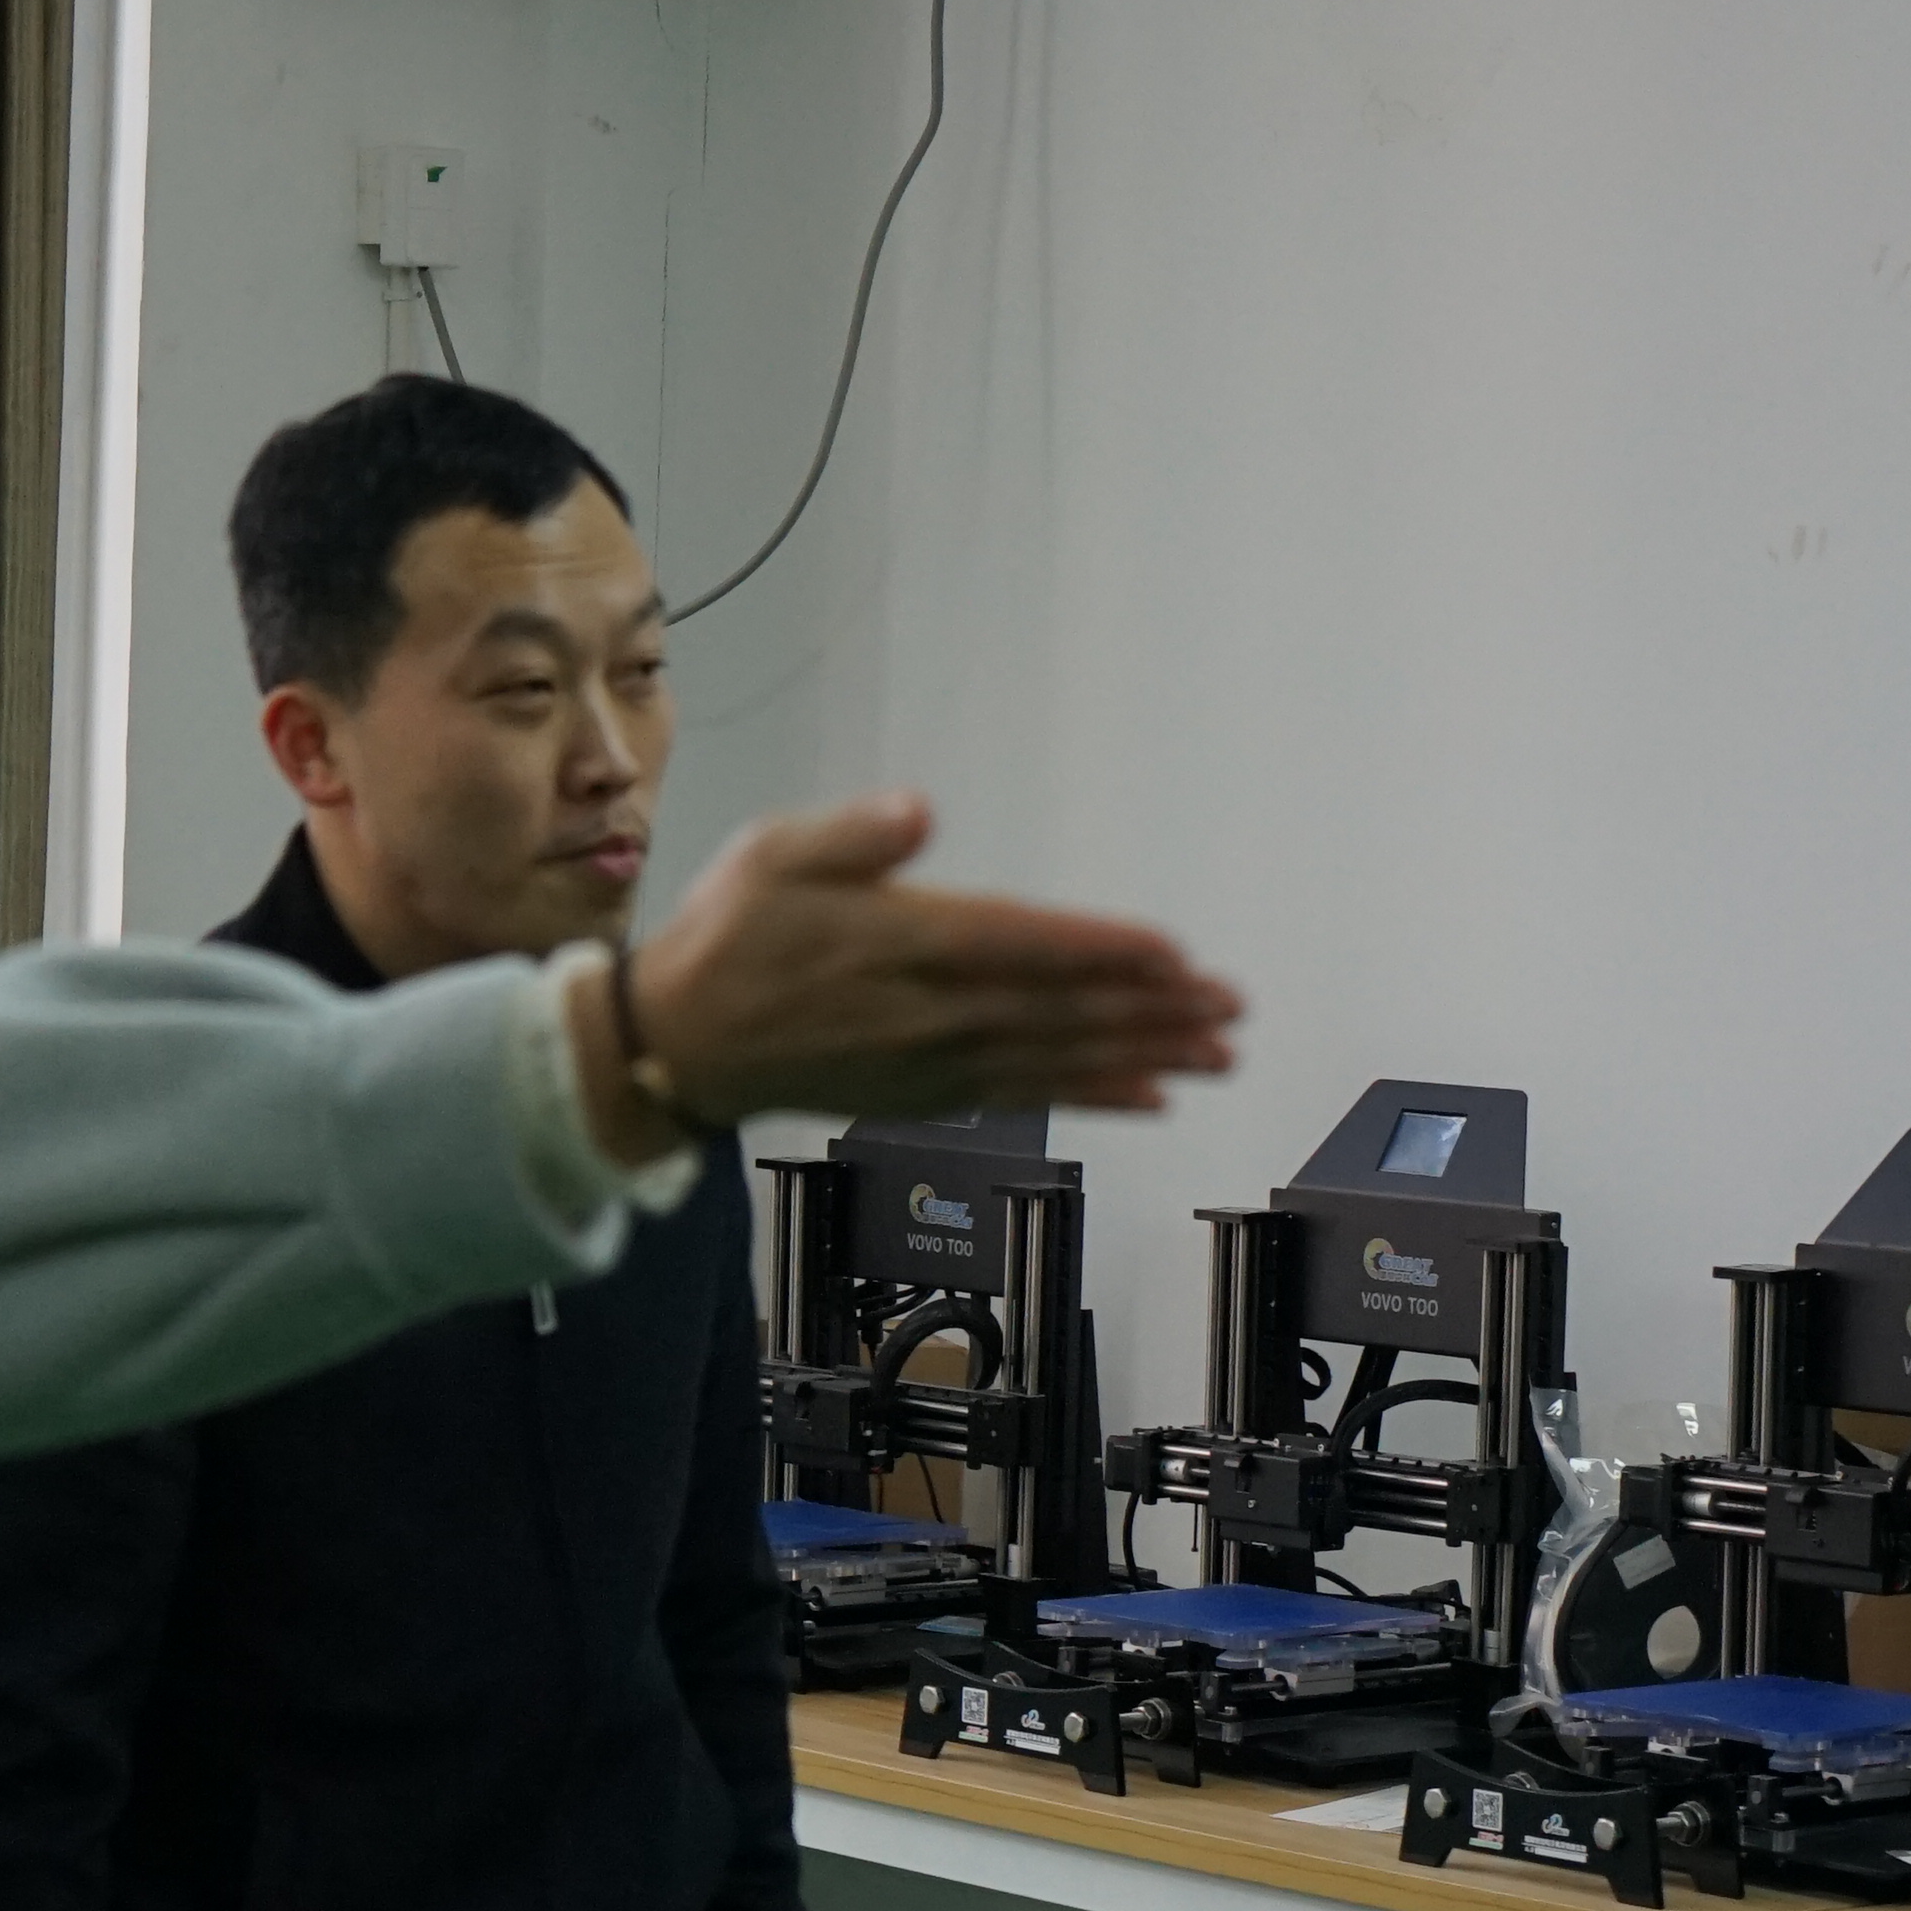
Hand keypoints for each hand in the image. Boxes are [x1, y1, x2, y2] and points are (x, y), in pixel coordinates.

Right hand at [577, 793, 1240, 1159]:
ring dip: (1142, 1056)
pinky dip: (1092, 1096)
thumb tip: (916, 814)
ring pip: (1055, 1059)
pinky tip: (1150, 1096)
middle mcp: (926, 1012)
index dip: (1100, 952)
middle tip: (1231, 1009)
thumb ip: (849, 837)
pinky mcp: (929, 1095)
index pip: (1018, 946)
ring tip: (1216, 1054)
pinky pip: (1027, 1096)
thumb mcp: (770, 856)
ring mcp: (931, 1062)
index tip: (1174, 954)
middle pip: (1058, 1010)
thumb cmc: (728, 938)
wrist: (679, 1045)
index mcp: (897, 943)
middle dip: (1151, 1011)